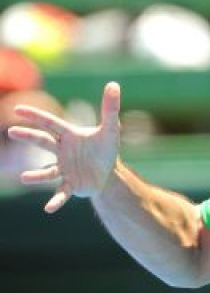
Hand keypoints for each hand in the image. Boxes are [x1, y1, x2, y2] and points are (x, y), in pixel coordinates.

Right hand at [7, 82, 121, 212]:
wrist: (108, 172)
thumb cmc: (105, 148)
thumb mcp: (111, 129)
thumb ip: (110, 108)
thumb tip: (114, 84)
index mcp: (68, 135)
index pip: (50, 123)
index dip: (36, 116)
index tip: (18, 109)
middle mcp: (62, 151)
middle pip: (43, 142)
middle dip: (29, 136)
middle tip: (12, 131)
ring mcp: (64, 168)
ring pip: (47, 170)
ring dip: (36, 175)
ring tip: (24, 178)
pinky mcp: (71, 184)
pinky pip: (61, 192)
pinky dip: (56, 200)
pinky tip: (49, 209)